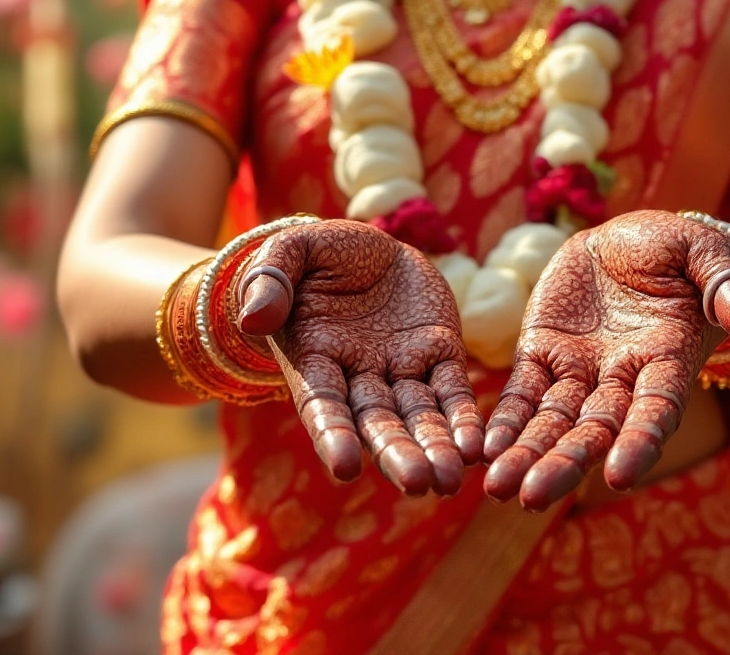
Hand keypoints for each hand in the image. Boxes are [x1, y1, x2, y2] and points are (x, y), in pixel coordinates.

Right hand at [238, 220, 481, 496]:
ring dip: (435, 448)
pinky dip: (463, 419)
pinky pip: (452, 391)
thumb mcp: (290, 250)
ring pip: (418, 416)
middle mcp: (358, 375)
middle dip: (397, 453)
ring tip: (452, 480)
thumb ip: (270, 280)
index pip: (322, 404)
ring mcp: (402, 367)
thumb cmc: (318, 254)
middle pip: (376, 422)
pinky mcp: (440, 351)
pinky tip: (476, 449)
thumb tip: (253, 317)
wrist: (367, 246)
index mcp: (314, 358)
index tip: (345, 468)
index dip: (333, 435)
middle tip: (420, 484)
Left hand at [482, 210, 729, 510]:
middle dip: (564, 465)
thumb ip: (726, 289)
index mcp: (667, 360)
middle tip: (531, 499)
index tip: (619, 477)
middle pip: (594, 430)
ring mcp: (579, 370)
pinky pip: (522, 394)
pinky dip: (505, 422)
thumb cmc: (679, 250)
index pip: (654, 411)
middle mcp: (622, 378)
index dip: (639, 443)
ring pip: (553, 422)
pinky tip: (484, 450)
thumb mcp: (706, 254)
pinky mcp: (542, 352)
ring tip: (497, 489)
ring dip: (527, 455)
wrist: (630, 239)